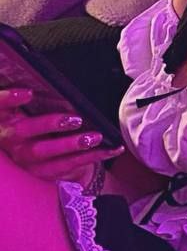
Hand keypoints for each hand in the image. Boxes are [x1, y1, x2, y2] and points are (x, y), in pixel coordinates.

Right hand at [0, 87, 124, 182]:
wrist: (43, 158)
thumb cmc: (40, 122)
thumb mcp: (34, 109)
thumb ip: (41, 97)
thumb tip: (55, 77)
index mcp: (6, 118)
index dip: (7, 99)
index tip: (28, 92)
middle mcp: (11, 139)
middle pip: (23, 131)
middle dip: (49, 123)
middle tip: (75, 119)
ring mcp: (24, 159)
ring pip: (44, 152)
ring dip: (72, 144)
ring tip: (95, 136)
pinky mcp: (41, 172)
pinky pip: (67, 165)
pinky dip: (93, 156)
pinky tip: (112, 148)